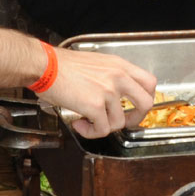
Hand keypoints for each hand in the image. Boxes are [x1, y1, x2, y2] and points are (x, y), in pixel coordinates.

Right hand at [39, 48, 156, 138]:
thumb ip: (111, 76)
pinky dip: (90, 132)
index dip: (145, 98)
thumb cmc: (62, 65)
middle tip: (122, 121)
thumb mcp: (96, 63)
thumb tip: (116, 95)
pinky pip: (101, 130)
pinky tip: (80, 124)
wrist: (45, 66)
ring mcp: (108, 91)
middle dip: (135, 118)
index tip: (134, 106)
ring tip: (88, 120)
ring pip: (119, 122)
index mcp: (119, 65)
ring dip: (104, 127)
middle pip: (146, 103)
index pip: (149, 82)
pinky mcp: (95, 105)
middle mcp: (118, 77)